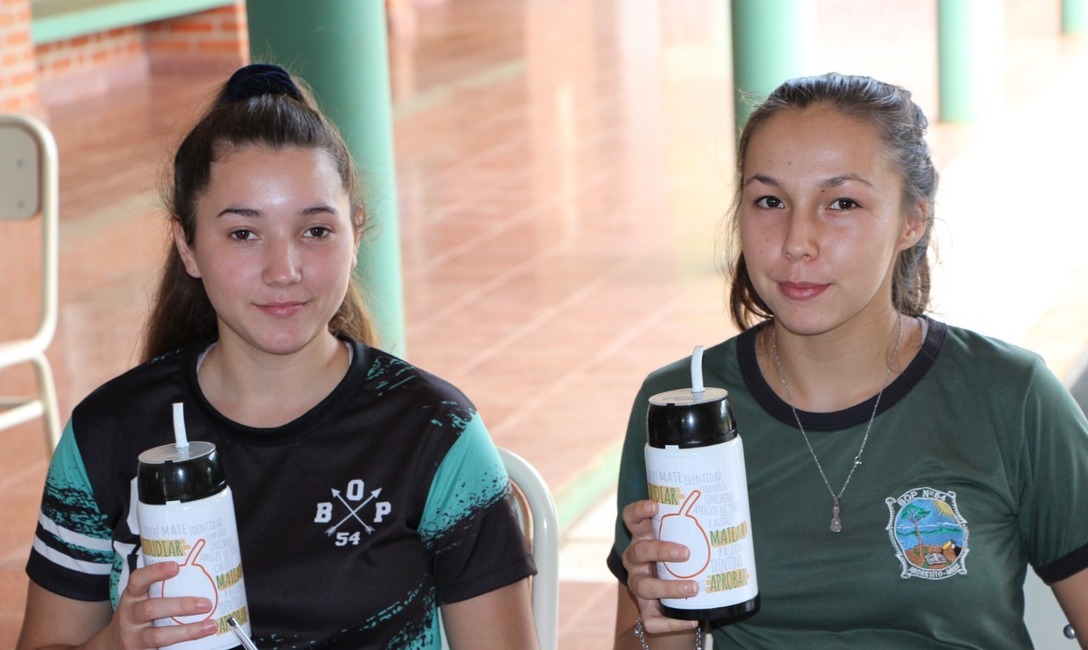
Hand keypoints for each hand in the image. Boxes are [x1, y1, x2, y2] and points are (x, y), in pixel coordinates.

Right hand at [101, 561, 217, 648]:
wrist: (113, 646)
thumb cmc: (136, 617)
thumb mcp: (140, 600)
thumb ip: (160, 589)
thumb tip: (201, 575)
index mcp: (131, 597)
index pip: (138, 580)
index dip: (155, 572)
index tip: (176, 566)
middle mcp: (130, 616)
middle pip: (152, 609)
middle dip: (181, 606)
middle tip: (207, 604)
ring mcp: (134, 638)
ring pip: (158, 636)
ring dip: (187, 631)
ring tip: (210, 625)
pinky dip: (181, 647)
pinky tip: (199, 644)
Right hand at [621, 500, 699, 634]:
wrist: (675, 602)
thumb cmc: (682, 563)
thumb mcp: (683, 544)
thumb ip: (696, 532)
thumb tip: (735, 515)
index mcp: (643, 539)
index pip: (631, 519)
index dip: (638, 511)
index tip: (655, 505)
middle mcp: (635, 562)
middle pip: (639, 552)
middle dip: (661, 550)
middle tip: (686, 553)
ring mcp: (638, 586)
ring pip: (644, 587)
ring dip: (669, 587)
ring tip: (694, 588)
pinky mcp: (646, 612)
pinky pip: (652, 619)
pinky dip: (672, 622)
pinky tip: (691, 620)